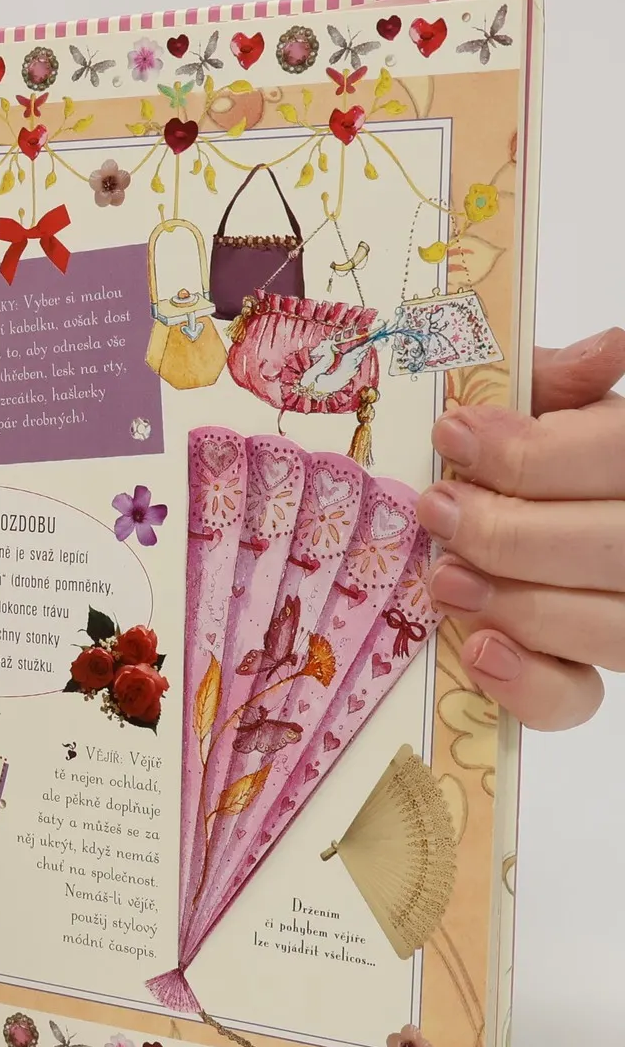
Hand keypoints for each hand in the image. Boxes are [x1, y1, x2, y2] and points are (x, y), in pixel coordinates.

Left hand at [421, 329, 624, 729]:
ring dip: (517, 603)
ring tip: (446, 577)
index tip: (453, 436)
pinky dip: (527, 682)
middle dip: (514, 531)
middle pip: (617, 546)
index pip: (621, 457)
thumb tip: (607, 348)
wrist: (554, 512)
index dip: (538, 452)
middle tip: (439, 510)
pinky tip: (480, 649)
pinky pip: (580, 698)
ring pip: (611, 627)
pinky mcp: (606, 669)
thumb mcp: (565, 403)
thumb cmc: (556, 451)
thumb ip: (564, 381)